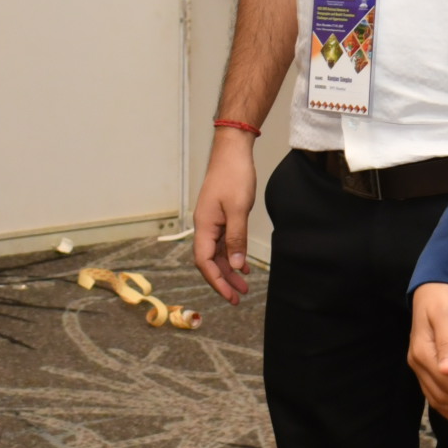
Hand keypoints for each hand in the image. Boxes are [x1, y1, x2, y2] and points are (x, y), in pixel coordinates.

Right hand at [193, 131, 258, 301]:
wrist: (233, 151)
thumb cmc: (234, 176)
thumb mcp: (238, 209)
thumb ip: (236, 239)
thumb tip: (234, 265)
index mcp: (204, 225)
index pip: (204, 261)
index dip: (216, 280)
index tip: (230, 295)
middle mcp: (205, 226)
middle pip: (209, 261)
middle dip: (224, 280)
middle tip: (239, 297)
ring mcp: (212, 221)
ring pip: (217, 253)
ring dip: (229, 269)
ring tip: (244, 285)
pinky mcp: (221, 216)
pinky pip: (224, 242)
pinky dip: (233, 255)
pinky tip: (243, 265)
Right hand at [409, 282, 447, 429]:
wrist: (431, 290)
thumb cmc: (440, 299)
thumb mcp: (445, 314)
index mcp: (422, 353)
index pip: (445, 383)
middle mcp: (418, 365)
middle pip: (442, 397)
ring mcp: (422, 370)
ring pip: (440, 401)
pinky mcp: (428, 371)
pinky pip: (436, 397)